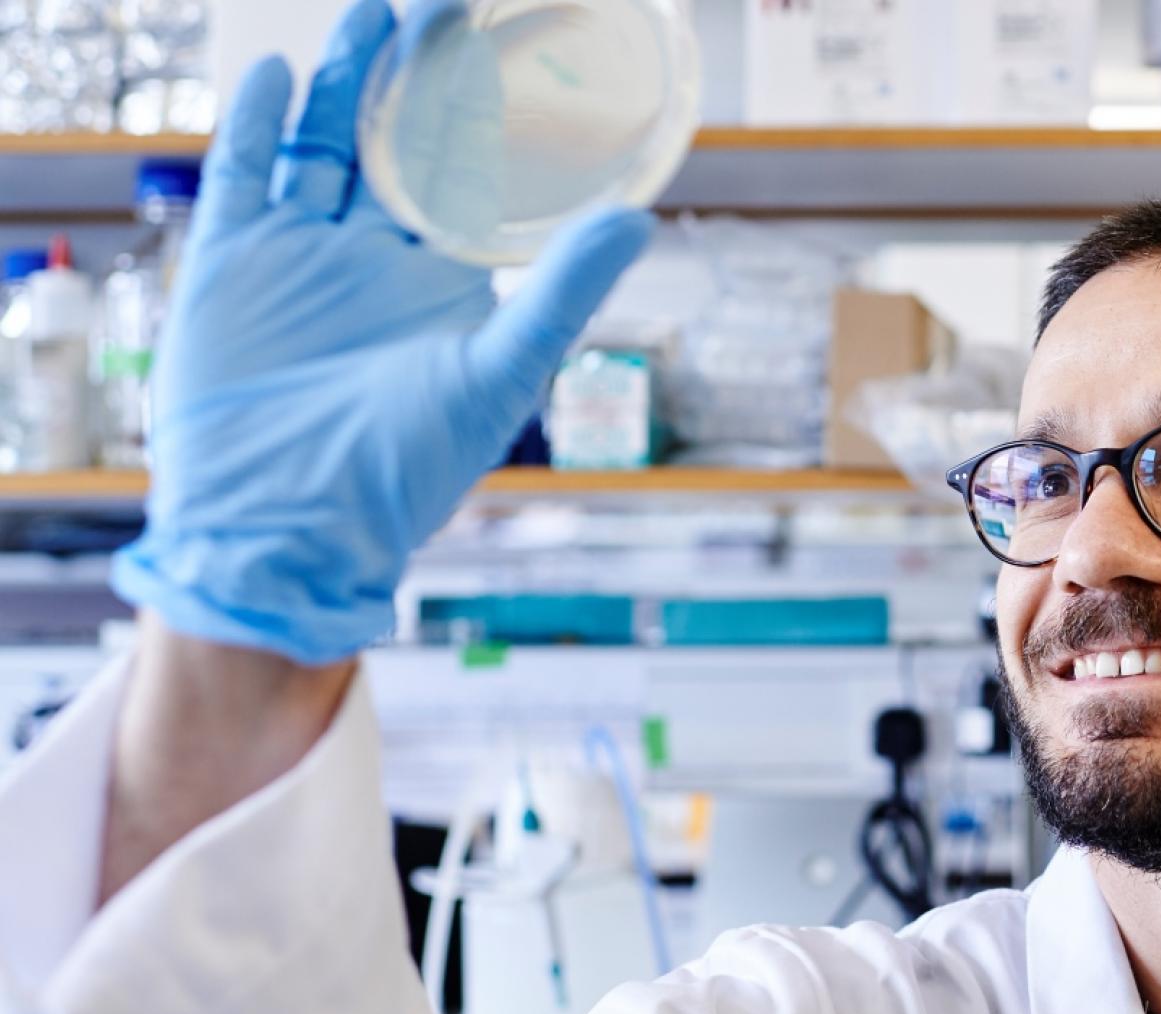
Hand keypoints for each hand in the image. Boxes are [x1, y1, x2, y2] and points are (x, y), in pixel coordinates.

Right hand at [111, 0, 652, 665]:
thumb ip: (562, 292)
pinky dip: (255, 127)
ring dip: (345, 84)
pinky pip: (244, 179)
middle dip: (415, 77)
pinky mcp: (236, 268)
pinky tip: (276, 77)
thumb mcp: (499, 372)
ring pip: (323, 146)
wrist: (292, 528)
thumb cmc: (407, 472)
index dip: (484, 116)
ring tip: (374, 16)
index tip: (514, 50)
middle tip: (442, 6)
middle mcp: (375, 259)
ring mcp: (303, 257)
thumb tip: (639, 219)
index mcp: (444, 279)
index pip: (468, 177)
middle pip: (395, 144)